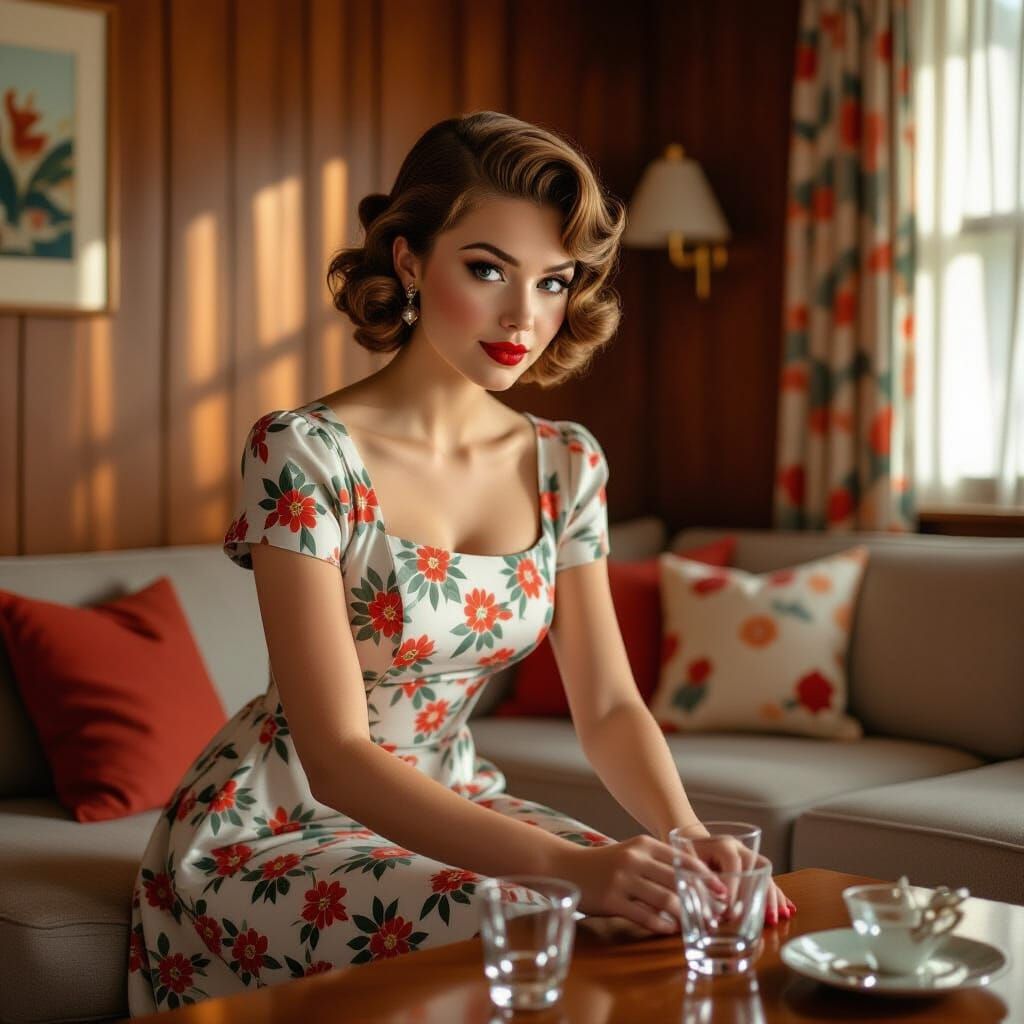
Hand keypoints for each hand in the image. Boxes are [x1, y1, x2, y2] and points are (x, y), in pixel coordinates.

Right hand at [551, 834, 726, 935]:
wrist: (567, 867)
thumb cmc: (604, 864)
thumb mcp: (631, 853)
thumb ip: (657, 863)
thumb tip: (692, 883)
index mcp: (643, 844)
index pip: (682, 860)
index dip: (705, 877)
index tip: (723, 892)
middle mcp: (634, 858)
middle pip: (677, 880)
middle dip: (701, 900)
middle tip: (716, 916)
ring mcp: (622, 879)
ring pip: (664, 899)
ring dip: (686, 916)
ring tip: (698, 927)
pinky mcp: (611, 899)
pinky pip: (644, 915)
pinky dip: (662, 925)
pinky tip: (672, 931)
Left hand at [673, 834, 796, 926]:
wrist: (693, 840)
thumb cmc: (687, 854)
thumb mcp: (687, 864)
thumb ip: (698, 882)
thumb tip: (713, 908)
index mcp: (722, 844)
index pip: (732, 861)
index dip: (734, 886)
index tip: (731, 910)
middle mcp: (740, 848)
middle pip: (758, 866)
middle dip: (764, 893)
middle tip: (767, 918)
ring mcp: (749, 856)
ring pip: (767, 874)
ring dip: (774, 896)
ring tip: (780, 917)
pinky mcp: (753, 866)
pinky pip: (768, 880)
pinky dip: (777, 895)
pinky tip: (787, 909)